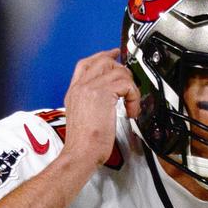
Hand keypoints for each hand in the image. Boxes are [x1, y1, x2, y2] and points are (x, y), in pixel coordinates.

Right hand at [61, 50, 138, 169]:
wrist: (80, 153)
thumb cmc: (84, 144)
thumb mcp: (84, 118)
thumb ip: (92, 104)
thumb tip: (109, 99)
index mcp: (74, 91)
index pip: (86, 64)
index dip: (103, 56)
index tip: (115, 55)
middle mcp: (80, 86)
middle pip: (103, 61)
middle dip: (121, 69)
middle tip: (131, 82)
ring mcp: (89, 87)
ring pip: (118, 71)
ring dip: (131, 87)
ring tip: (130, 105)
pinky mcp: (102, 93)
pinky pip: (126, 84)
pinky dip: (133, 97)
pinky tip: (131, 111)